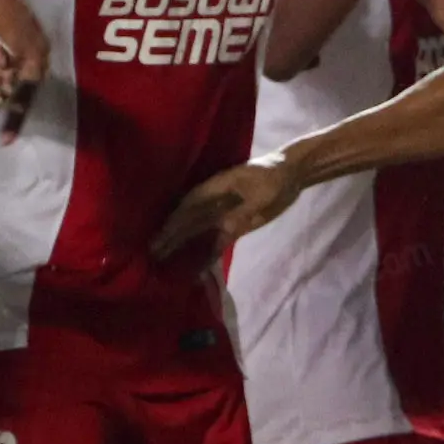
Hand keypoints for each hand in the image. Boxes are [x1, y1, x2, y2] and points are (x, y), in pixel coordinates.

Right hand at [151, 155, 299, 259]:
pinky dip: (207, 253)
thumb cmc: (274, 176)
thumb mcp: (263, 192)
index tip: (161, 231)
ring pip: (198, 231)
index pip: (191, 203)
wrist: (291, 176)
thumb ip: (244, 209)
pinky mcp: (234, 225)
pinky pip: (217, 241)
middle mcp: (214, 201)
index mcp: (217, 186)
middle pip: (189, 218)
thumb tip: (224, 228)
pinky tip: (195, 267)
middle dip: (172, 234)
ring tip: (163, 258)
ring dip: (182, 244)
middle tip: (153, 250)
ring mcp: (223, 213)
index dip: (176, 217)